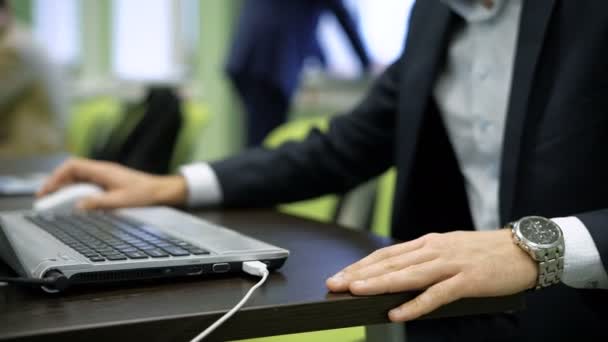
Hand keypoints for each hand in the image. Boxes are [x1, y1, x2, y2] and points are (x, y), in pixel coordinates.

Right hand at [37, 158, 187, 209]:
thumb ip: (98, 204)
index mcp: (103, 170)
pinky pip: (88, 185)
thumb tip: (78, 207)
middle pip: (72, 172)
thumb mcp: (120, 201)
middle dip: (57, 184)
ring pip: (79, 179)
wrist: (161, 191)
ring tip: (56, 202)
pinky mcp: (109, 183)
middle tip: (46, 198)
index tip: (47, 190)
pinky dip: (78, 192)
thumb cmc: (145, 193)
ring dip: (66, 189)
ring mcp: (105, 176)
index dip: (56, 176)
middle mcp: (102, 171)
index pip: (72, 166)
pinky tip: (75, 203)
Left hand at [326, 230, 536, 321]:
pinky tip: (397, 313)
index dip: (362, 264)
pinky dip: (415, 304)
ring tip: (355, 291)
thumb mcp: (450, 249)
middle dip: (360, 273)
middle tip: (335, 282)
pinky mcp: (467, 281)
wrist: (525, 249)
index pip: (387, 254)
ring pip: (407, 275)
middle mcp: (434, 250)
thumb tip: (398, 274)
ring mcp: (450, 264)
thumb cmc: (485, 253)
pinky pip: (436, 294)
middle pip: (390, 262)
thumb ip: (425, 260)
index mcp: (428, 243)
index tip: (341, 273)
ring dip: (379, 284)